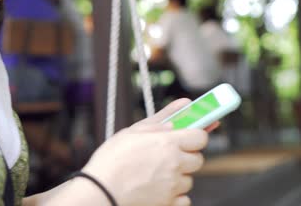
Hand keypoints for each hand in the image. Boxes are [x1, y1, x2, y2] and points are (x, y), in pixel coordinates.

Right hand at [83, 99, 214, 205]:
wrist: (100, 190)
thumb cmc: (112, 159)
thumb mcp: (135, 130)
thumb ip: (164, 116)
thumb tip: (184, 103)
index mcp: (168, 143)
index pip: (200, 136)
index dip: (195, 135)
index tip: (189, 136)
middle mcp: (175, 164)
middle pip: (198, 159)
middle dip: (186, 156)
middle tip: (168, 155)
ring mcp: (173, 186)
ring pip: (189, 179)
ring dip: (178, 176)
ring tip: (156, 173)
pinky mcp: (168, 203)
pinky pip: (184, 199)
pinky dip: (176, 195)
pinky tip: (159, 188)